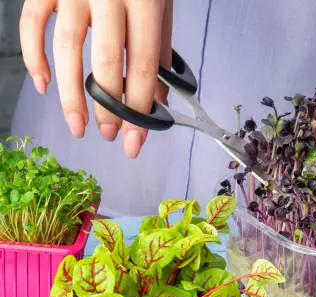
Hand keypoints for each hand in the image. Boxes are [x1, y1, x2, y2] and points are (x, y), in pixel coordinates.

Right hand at [20, 0, 173, 157]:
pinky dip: (34, 58)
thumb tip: (160, 100)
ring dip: (71, 94)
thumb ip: (161, 50)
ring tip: (78, 125)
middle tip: (109, 134)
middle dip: (108, 107)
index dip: (140, 109)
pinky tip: (45, 85)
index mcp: (145, 0)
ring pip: (68, 49)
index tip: (135, 141)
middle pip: (107, 61)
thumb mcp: (161, 5)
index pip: (145, 65)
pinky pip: (32, 24)